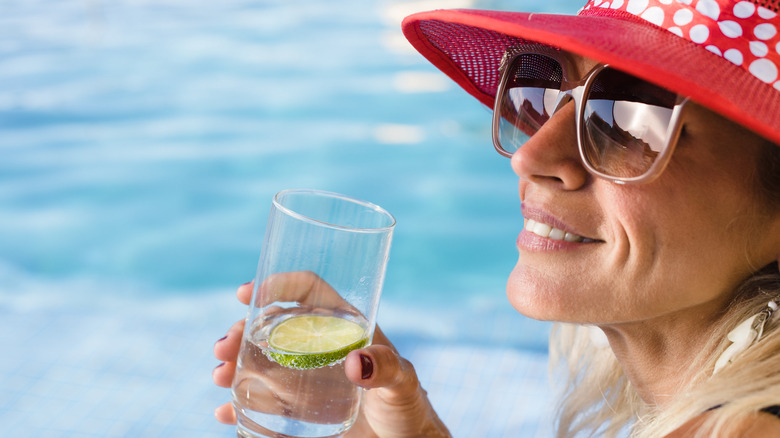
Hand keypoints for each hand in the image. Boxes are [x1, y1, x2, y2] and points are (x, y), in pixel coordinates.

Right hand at [213, 277, 450, 437]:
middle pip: (274, 325)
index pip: (310, 292)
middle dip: (243, 330)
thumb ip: (387, 368)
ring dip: (234, 363)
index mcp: (345, 327)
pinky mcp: (300, 410)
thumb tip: (356, 362)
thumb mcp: (403, 383)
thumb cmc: (408, 408)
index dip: (280, 284)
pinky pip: (262, 401)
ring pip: (261, 360)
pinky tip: (225, 410)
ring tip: (220, 376)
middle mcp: (321, 347)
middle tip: (224, 347)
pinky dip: (240, 403)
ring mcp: (307, 379)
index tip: (249, 292)